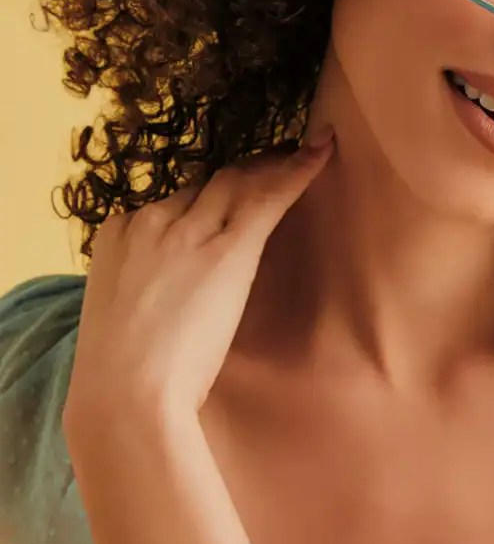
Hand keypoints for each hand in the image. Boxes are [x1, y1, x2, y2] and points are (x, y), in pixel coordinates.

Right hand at [64, 128, 334, 422]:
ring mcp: (190, 231)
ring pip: (241, 181)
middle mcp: (153, 220)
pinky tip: (323, 150)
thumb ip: (147, 287)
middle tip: (277, 157)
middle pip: (210, 183)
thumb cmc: (121, 377)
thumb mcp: (121, 314)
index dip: (209, 196)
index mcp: (119, 234)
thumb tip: (171, 295)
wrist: (125, 395)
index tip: (230, 193)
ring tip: (305, 149)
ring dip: (275, 163)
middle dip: (247, 169)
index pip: (175, 201)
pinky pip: (270, 196)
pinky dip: (300, 169)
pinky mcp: (228, 248)